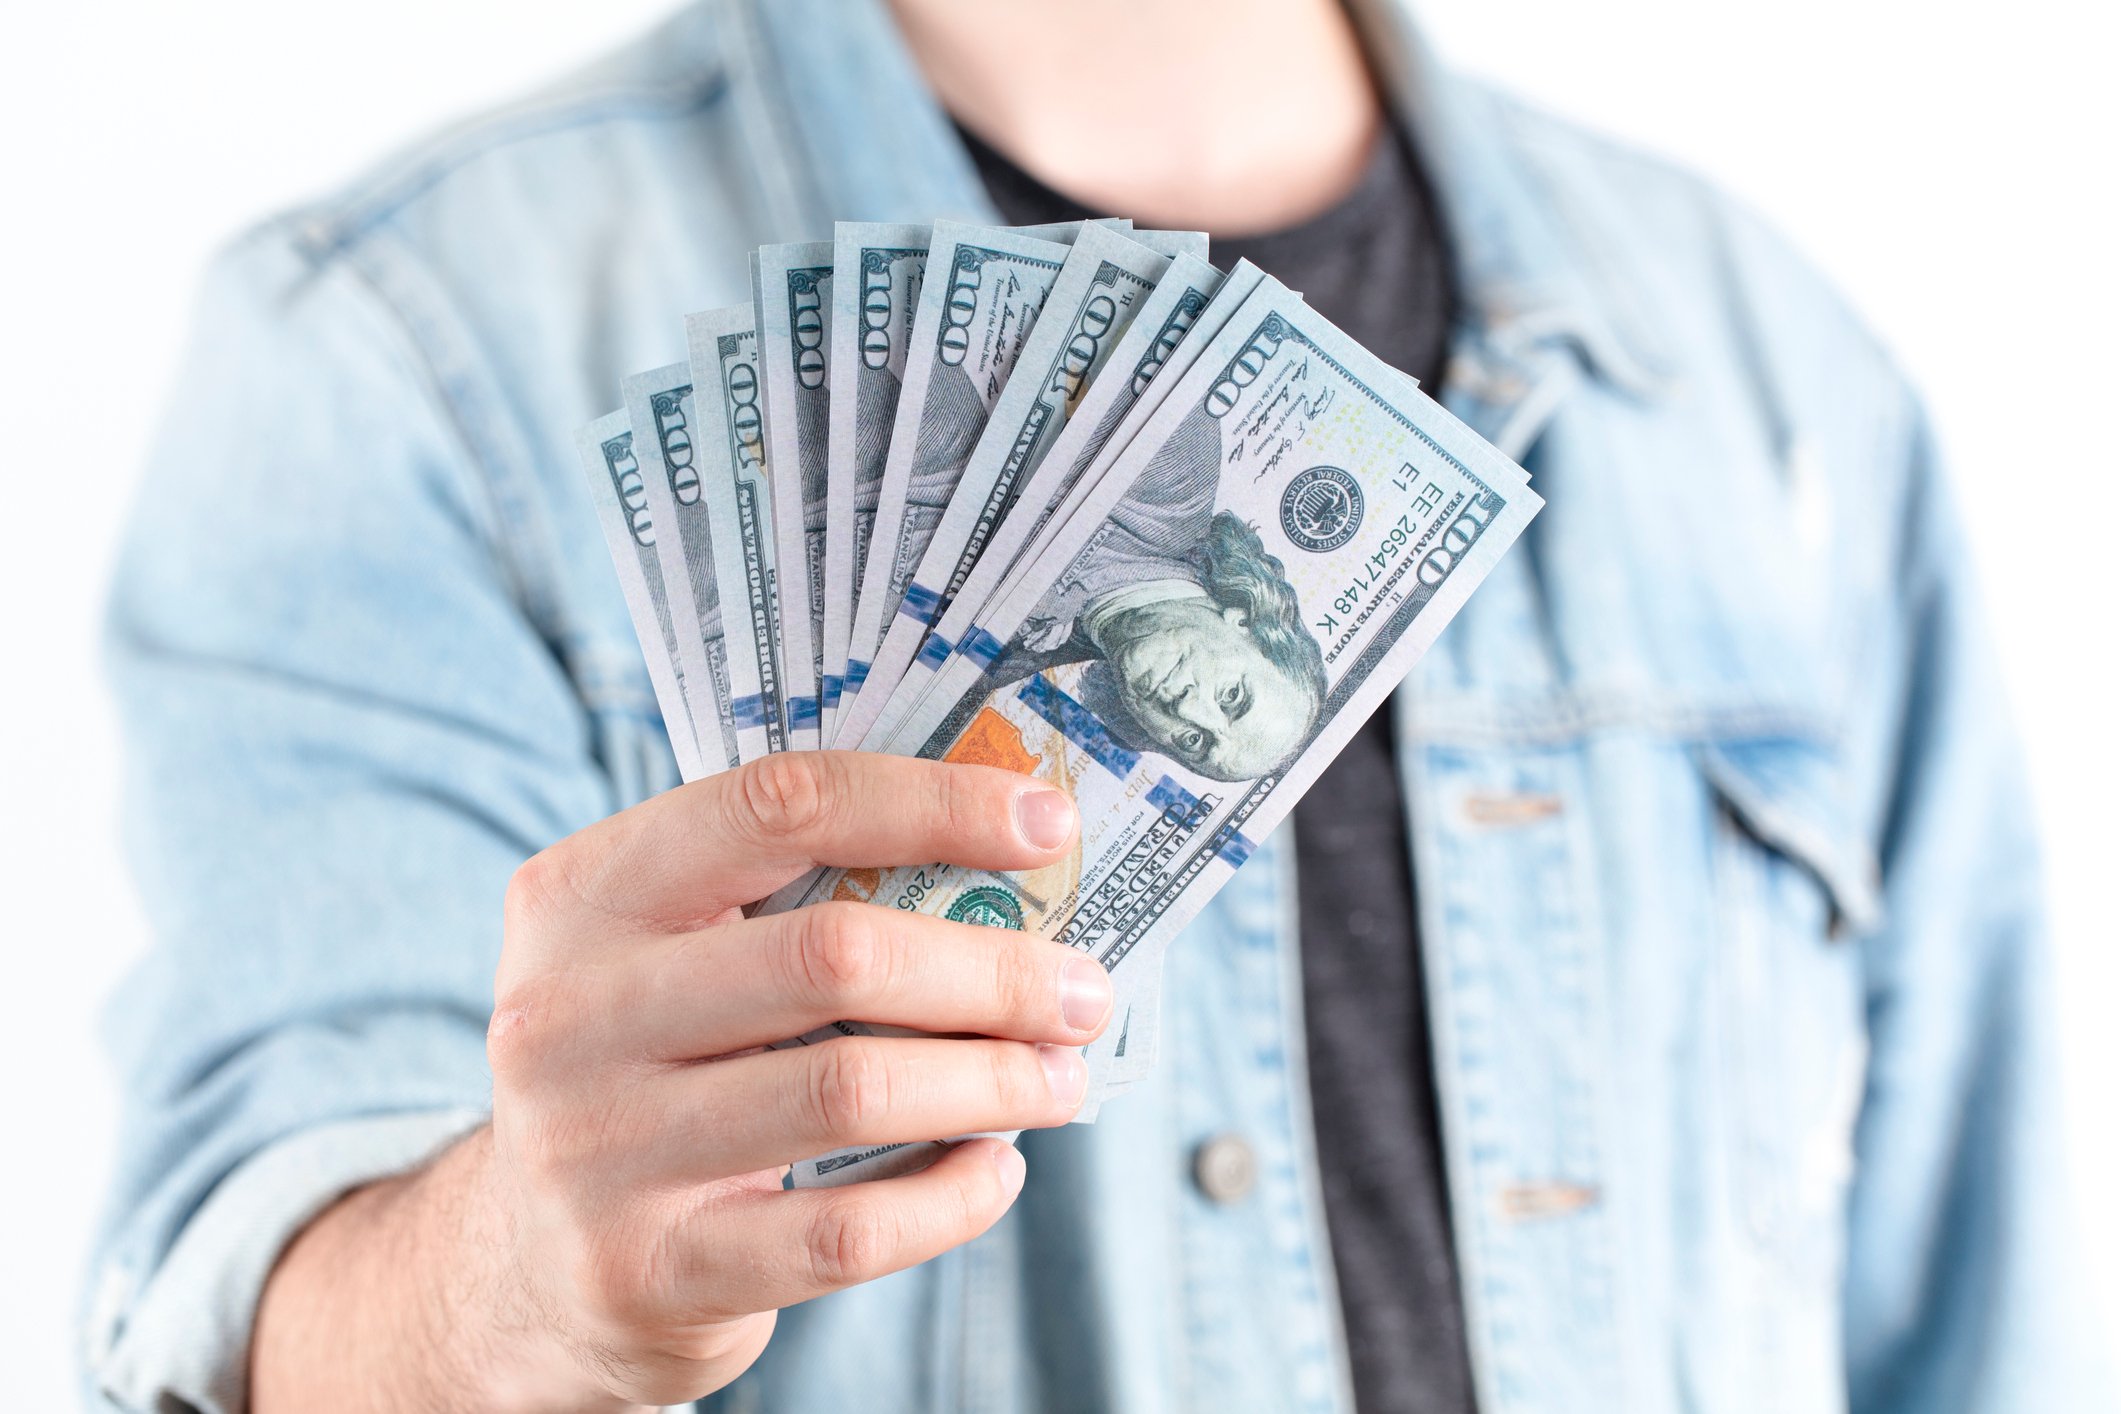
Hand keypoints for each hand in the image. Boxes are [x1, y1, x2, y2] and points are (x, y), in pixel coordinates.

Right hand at [251, 753, 1104, 1413]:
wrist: (521, 1263)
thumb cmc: (652, 1067)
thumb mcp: (668, 956)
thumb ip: (793, 898)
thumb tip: (1012, 860)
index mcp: (583, 894)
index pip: (779, 804)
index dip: (931, 803)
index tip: (1049, 822)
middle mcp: (567, 1011)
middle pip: (833, 955)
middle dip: (992, 969)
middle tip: (1083, 990)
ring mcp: (596, 1147)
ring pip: (851, 1090)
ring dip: (993, 1082)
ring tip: (1060, 1079)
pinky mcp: (645, 1270)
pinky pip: (845, 1230)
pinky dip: (951, 1196)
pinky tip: (996, 1169)